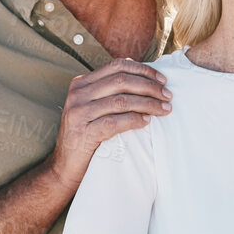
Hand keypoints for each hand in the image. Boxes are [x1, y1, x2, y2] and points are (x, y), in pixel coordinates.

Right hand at [50, 59, 170, 186]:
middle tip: (168, 96)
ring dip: (148, 104)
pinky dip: (134, 120)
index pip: (117, 66)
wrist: (65, 167)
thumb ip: (110, 92)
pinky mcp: (83, 132)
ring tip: (165, 109)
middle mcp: (78, 94)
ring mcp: (78, 113)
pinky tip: (147, 122)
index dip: (143, 70)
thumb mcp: (94, 108)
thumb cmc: (87, 136)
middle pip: (121, 81)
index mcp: (82, 83)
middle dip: (150, 87)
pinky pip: (114, 122)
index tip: (162, 80)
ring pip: (121, 101)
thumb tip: (143, 77)